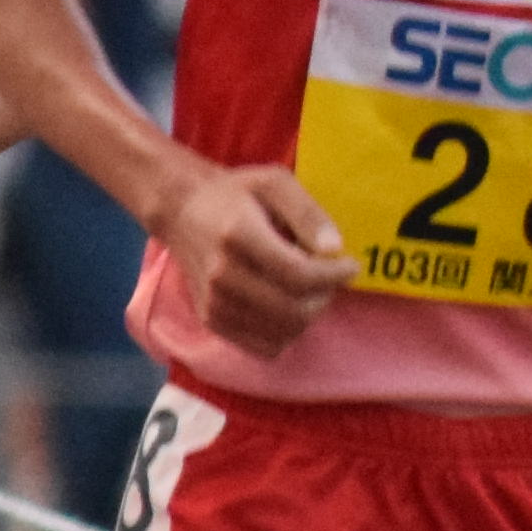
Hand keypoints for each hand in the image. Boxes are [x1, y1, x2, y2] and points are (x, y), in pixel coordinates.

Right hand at [159, 161, 358, 355]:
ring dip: (308, 315)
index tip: (350, 265)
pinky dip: (287, 332)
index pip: (298, 275)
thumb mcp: (275, 183)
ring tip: (307, 287)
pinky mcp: (212, 321)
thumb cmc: (235, 193)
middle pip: (293, 310)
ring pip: (283, 334)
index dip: (334, 276)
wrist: (181, 211)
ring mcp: (214, 303)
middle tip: (329, 277)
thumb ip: (308, 213)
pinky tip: (286, 304)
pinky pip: (264, 347)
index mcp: (238, 236)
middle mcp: (222, 275)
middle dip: (325, 297)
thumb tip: (335, 249)